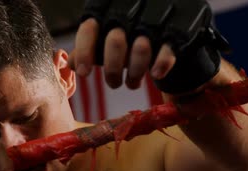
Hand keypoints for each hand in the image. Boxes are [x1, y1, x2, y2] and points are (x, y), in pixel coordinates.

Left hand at [72, 0, 229, 92]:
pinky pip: (166, 51)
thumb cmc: (133, 32)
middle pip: (115, 41)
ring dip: (134, 73)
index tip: (84, 73)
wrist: (173, 20)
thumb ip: (92, 44)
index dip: (85, 51)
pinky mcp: (177, 31)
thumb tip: (69, 63)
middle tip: (113, 84)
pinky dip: (160, 65)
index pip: (91, 27)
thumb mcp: (110, 34)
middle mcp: (131, 11)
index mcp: (110, 8)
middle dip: (112, 69)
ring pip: (140, 49)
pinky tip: (155, 74)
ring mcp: (156, 20)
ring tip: (132, 84)